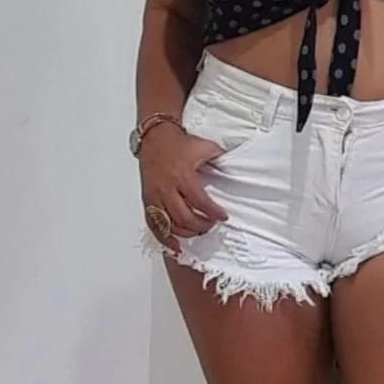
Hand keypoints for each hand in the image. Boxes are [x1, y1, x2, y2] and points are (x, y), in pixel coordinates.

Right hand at [139, 123, 227, 253]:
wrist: (154, 137)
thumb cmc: (178, 143)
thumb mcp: (203, 146)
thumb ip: (219, 157)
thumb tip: (236, 165)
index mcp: (182, 176)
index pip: (200, 201)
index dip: (213, 212)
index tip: (223, 216)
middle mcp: (167, 188)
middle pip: (184, 217)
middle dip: (200, 225)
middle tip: (211, 225)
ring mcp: (155, 196)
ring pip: (169, 224)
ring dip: (186, 232)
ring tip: (198, 231)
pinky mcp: (147, 200)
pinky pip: (154, 224)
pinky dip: (164, 238)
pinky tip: (174, 245)